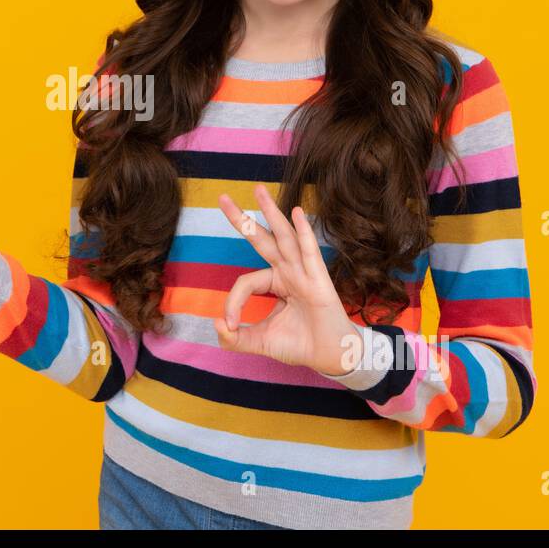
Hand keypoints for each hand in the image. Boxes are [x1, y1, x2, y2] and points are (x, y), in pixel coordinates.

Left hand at [215, 183, 364, 374]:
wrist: (331, 357)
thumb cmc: (300, 344)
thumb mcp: (261, 342)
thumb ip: (236, 338)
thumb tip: (217, 324)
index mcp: (275, 282)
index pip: (246, 282)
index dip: (233, 302)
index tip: (230, 324)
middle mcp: (288, 272)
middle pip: (262, 240)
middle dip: (243, 219)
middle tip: (223, 198)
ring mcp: (304, 273)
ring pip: (284, 238)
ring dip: (271, 213)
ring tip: (258, 190)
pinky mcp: (319, 280)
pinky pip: (309, 252)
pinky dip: (303, 232)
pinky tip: (297, 212)